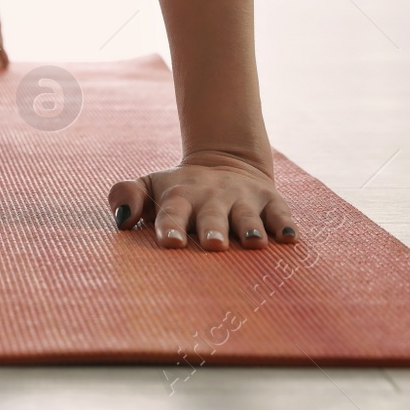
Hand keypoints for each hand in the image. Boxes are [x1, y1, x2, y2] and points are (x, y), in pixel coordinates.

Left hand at [109, 150, 296, 250]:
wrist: (225, 163)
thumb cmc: (179, 191)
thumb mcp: (149, 186)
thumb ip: (127, 197)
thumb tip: (120, 219)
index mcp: (180, 196)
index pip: (172, 211)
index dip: (171, 226)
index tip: (172, 244)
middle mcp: (212, 196)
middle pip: (211, 214)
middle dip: (213, 229)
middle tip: (213, 245)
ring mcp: (243, 198)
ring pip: (247, 215)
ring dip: (250, 228)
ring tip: (255, 243)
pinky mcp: (270, 200)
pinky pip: (280, 212)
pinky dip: (285, 224)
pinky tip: (289, 238)